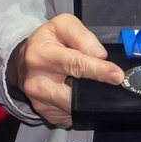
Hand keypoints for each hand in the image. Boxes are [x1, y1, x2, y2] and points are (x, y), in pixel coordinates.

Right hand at [8, 14, 124, 127]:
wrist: (23, 62)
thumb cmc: (47, 41)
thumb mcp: (62, 25)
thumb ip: (82, 36)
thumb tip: (100, 55)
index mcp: (41, 55)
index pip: (75, 64)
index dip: (98, 70)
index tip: (117, 76)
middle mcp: (37, 82)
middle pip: (75, 94)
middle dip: (96, 90)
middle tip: (114, 84)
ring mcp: (40, 102)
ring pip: (76, 108)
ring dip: (89, 99)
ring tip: (90, 84)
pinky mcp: (46, 115)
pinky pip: (72, 115)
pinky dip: (81, 107)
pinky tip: (79, 95)